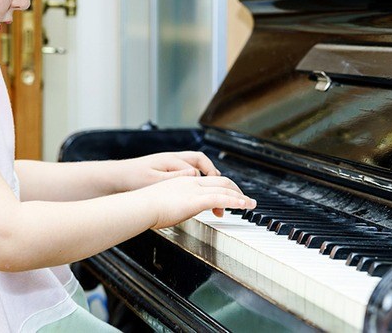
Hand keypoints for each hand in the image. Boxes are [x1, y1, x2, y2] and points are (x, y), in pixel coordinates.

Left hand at [115, 151, 221, 191]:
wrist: (115, 178)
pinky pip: (185, 171)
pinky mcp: (164, 171)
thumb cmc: (133, 178)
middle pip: (199, 160)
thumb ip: (176, 177)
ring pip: (193, 165)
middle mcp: (172, 159)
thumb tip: (194, 174)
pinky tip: (193, 190)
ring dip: (204, 174)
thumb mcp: (155, 179)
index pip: (198, 164)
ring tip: (211, 187)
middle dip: (212, 172)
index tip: (215, 188)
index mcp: (171, 160)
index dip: (210, 175)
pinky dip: (193, 178)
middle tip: (221, 185)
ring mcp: (168, 164)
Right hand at [135, 175, 256, 229]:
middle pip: (221, 181)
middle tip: (244, 199)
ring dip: (241, 196)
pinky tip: (244, 206)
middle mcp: (192, 182)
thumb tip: (176, 211)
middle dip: (236, 189)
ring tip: (251, 204)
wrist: (140, 206)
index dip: (222, 187)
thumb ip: (173, 204)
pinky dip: (236, 201)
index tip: (228, 197)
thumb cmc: (145, 207)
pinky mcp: (196, 200)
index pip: (209, 180)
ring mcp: (194, 190)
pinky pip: (222, 198)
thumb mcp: (163, 202)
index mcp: (184, 181)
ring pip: (225, 189)